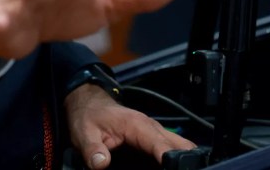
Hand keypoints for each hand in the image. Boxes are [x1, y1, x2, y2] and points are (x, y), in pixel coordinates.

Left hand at [66, 84, 195, 167]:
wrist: (90, 107)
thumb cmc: (89, 117)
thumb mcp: (84, 134)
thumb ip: (92, 149)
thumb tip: (101, 163)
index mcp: (137, 125)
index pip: (160, 144)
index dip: (170, 158)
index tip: (178, 167)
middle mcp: (152, 129)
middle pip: (181, 146)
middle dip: (185, 160)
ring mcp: (155, 136)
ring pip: (180, 148)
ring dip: (180, 161)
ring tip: (179, 168)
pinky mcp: (153, 143)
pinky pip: (171, 151)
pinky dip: (173, 161)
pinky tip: (169, 167)